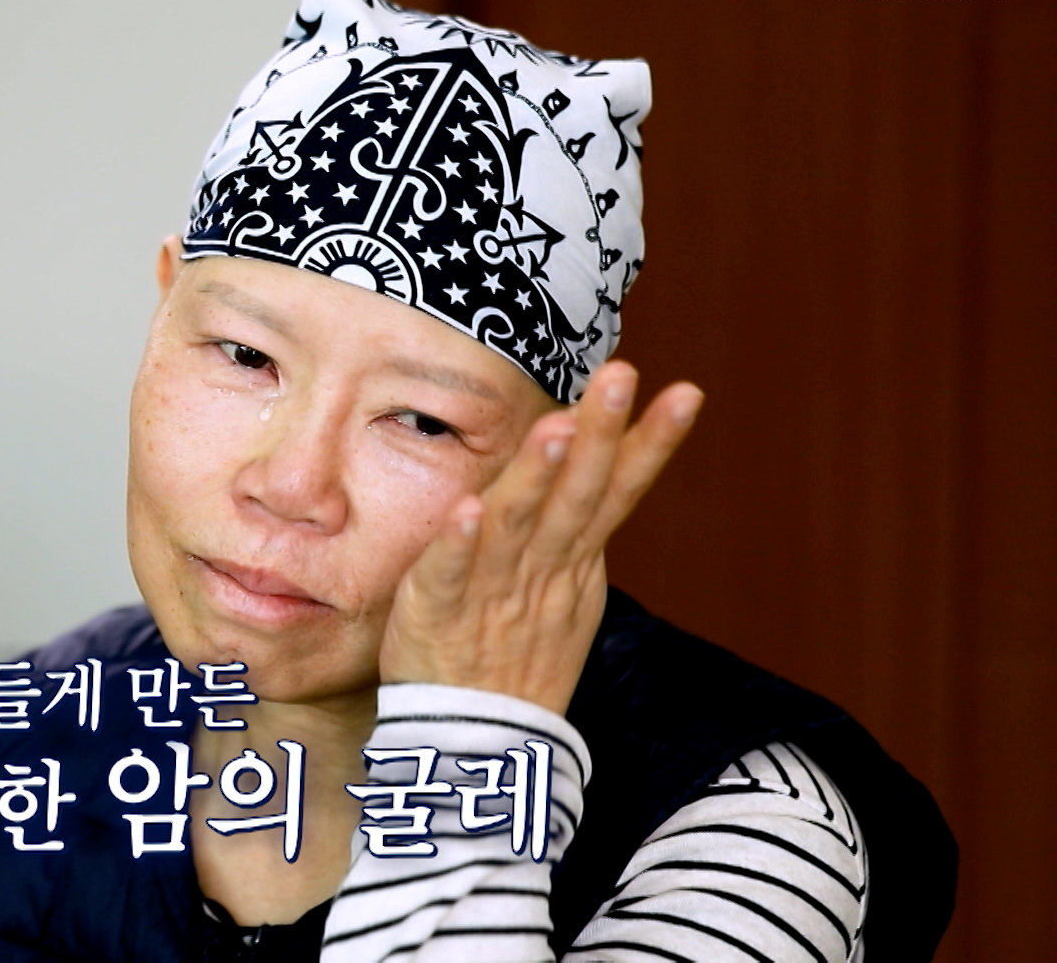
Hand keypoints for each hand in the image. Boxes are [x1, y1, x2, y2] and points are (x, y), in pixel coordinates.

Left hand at [377, 361, 703, 714]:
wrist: (476, 747)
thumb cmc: (515, 656)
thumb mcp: (565, 591)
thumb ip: (575, 528)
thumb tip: (601, 462)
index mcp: (572, 562)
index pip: (616, 493)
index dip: (649, 445)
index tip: (686, 391)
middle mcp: (541, 571)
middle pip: (577, 497)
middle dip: (601, 436)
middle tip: (622, 375)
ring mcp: (492, 593)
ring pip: (519, 525)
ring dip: (539, 476)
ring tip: (559, 426)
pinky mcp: (435, 614)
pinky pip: (447, 574)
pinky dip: (459, 543)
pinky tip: (467, 507)